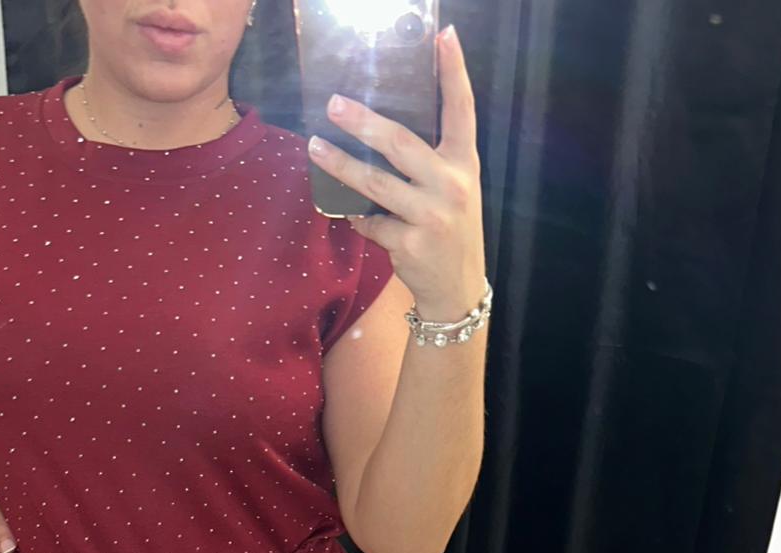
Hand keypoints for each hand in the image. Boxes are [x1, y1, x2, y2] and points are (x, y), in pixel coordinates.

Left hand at [307, 23, 485, 322]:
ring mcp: (431, 216)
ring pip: (375, 184)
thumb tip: (380, 128)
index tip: (444, 35)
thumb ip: (431, 159)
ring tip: (315, 147)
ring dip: (340, 165)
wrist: (457, 289)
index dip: (454, 72)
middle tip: (334, 104)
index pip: (462, 110)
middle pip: (401, 143)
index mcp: (465, 164)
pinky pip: (369, 222)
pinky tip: (346, 210)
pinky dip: (355, 216)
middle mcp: (452, 185)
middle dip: (363, 122)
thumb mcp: (454, 188)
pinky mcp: (409, 244)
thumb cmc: (450, 230)